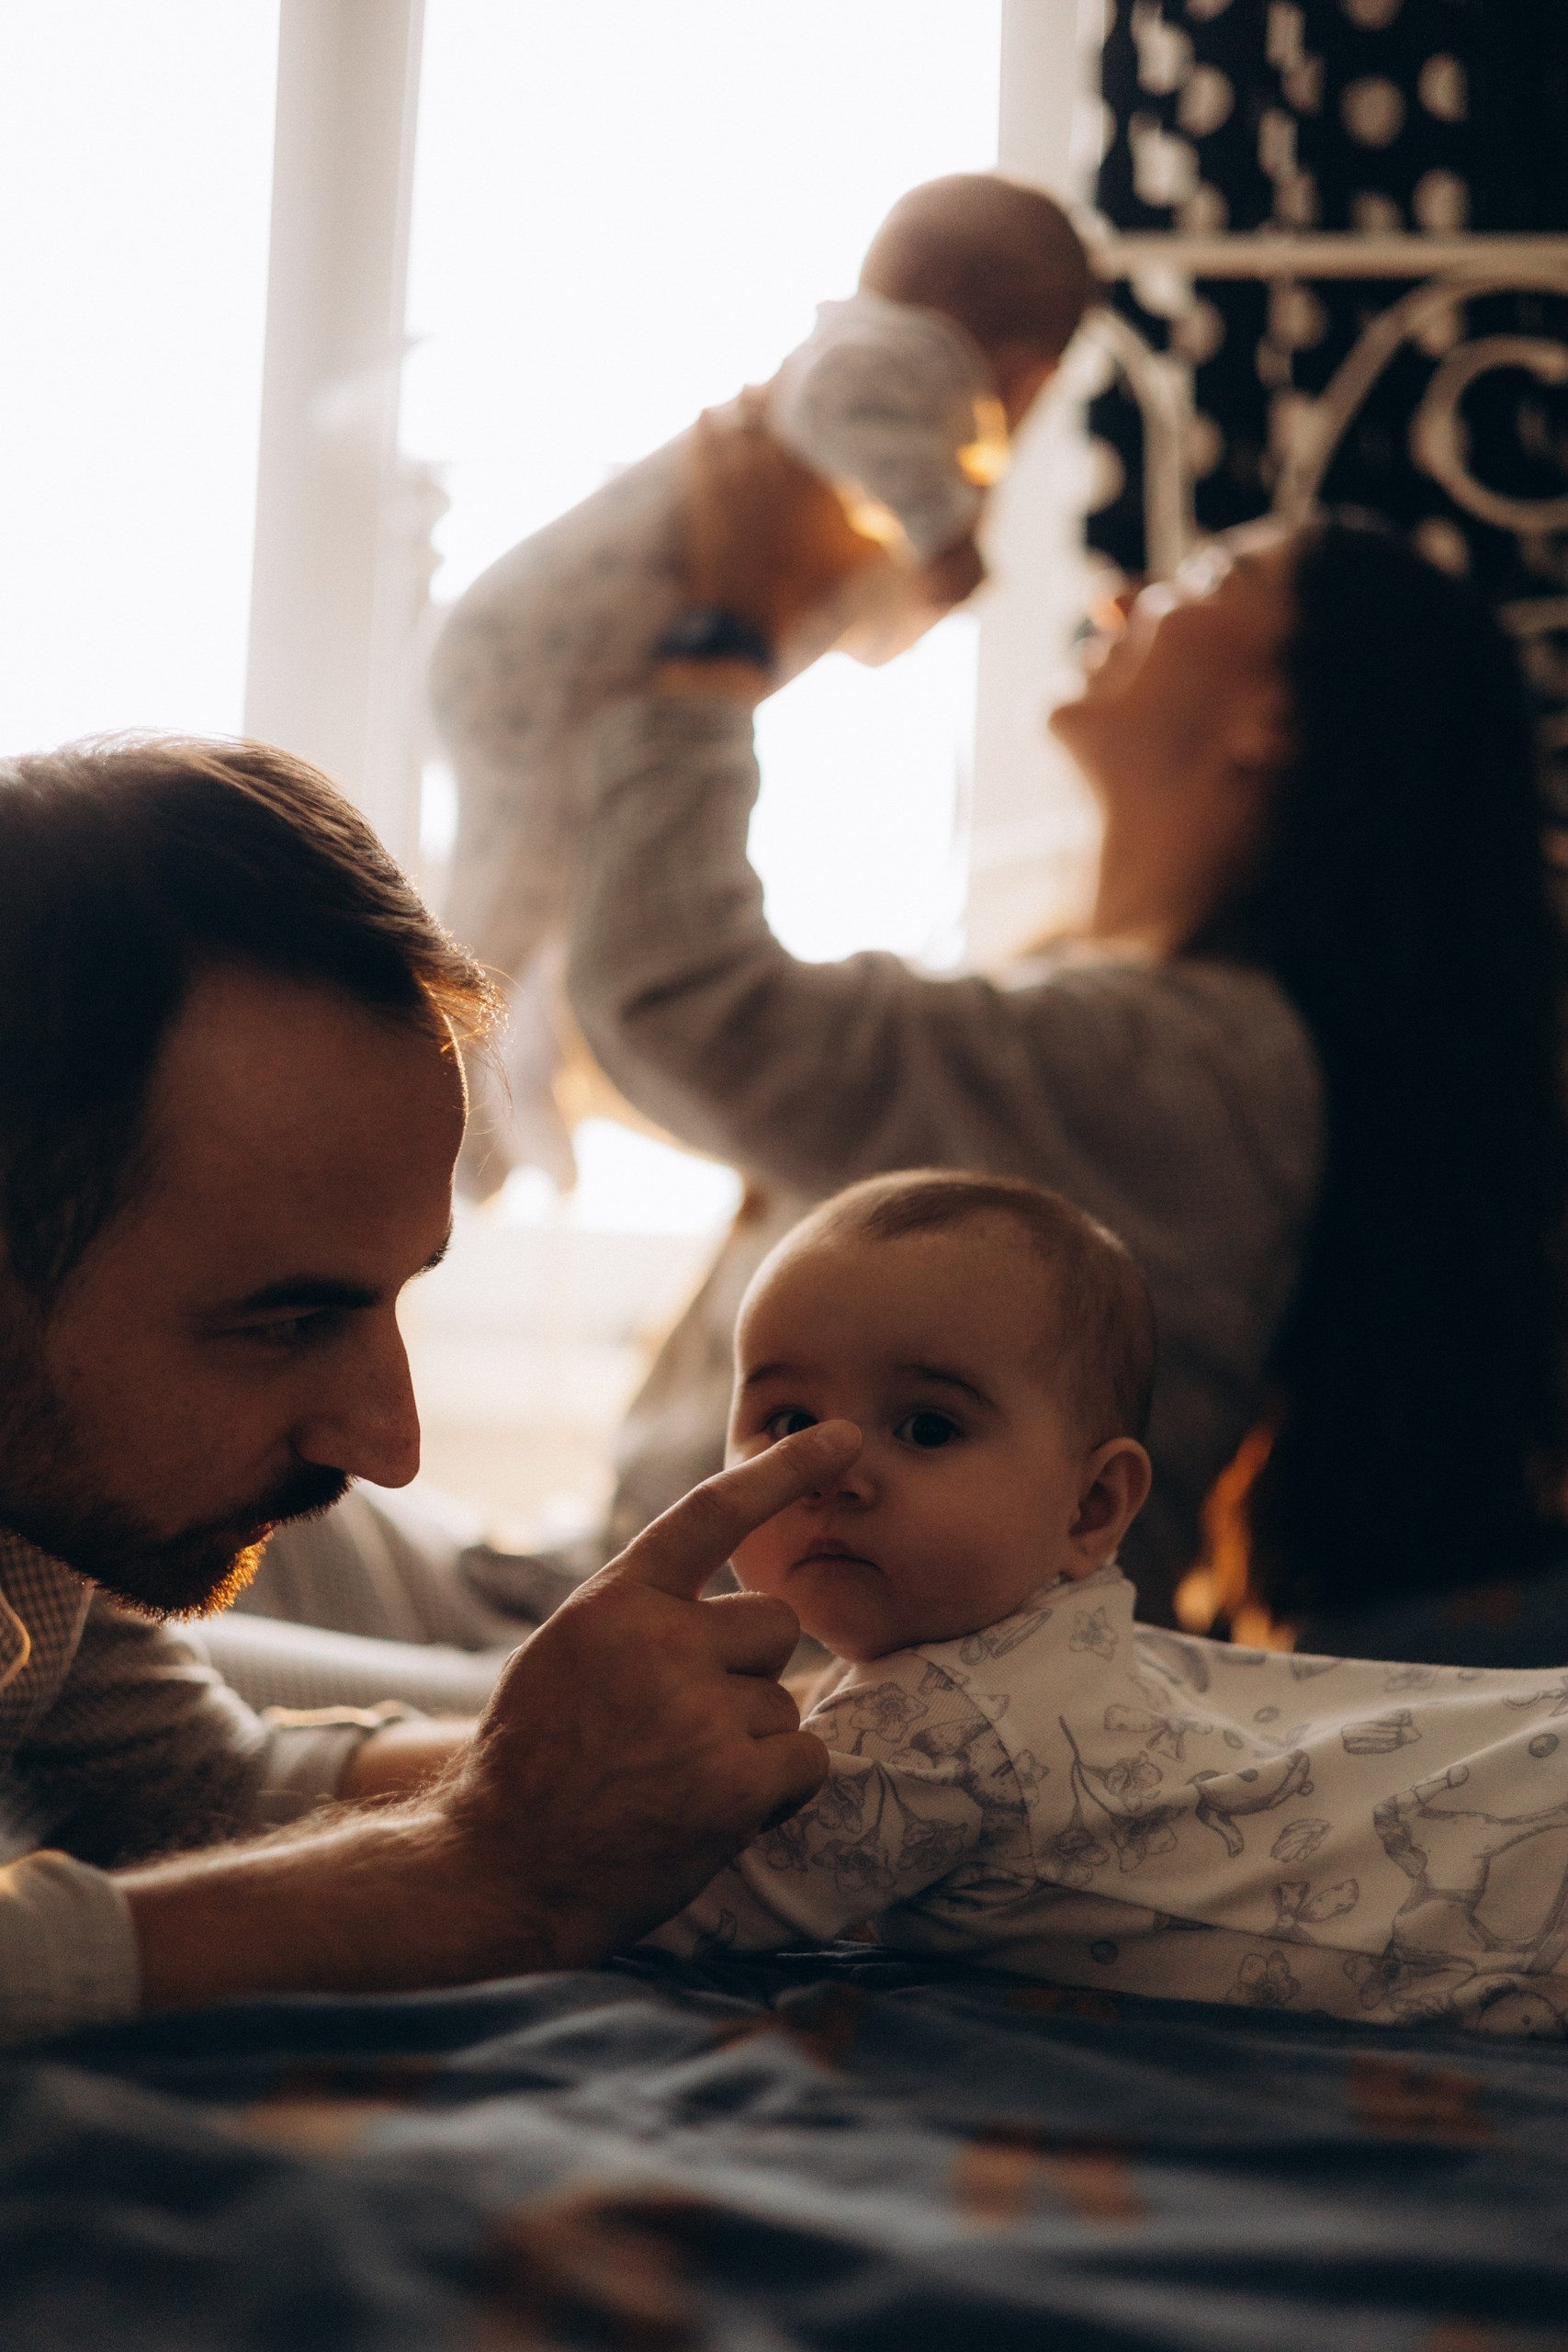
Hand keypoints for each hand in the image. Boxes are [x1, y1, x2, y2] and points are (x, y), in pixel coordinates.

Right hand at [441, 1417, 859, 1964]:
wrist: (495, 1868)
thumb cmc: (533, 1763)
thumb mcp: (565, 1652)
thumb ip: (639, 1614)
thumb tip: (715, 1600)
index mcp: (618, 1600)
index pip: (714, 1512)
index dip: (787, 1470)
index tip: (846, 1437)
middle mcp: (661, 1641)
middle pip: (774, 1624)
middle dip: (750, 1671)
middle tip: (685, 1726)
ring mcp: (698, 1712)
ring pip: (784, 1701)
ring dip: (751, 1744)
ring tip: (678, 1780)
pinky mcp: (732, 1784)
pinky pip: (806, 1761)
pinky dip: (777, 1792)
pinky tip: (717, 1813)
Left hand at [680, 394, 883, 647]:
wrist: (746, 624)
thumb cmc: (803, 597)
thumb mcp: (850, 562)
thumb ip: (874, 532)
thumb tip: (908, 517)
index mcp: (811, 485)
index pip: (816, 426)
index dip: (815, 400)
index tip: (818, 377)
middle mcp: (774, 473)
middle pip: (774, 414)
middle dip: (776, 390)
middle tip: (780, 370)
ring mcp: (736, 483)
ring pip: (737, 423)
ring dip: (743, 403)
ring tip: (747, 385)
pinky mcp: (706, 499)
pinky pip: (702, 450)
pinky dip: (704, 427)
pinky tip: (704, 410)